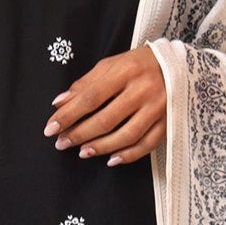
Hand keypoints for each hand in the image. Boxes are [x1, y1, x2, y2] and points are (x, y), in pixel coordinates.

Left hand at [41, 44, 165, 166]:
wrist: (175, 65)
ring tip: (83, 152)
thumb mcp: (110, 65)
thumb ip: (85, 84)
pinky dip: (128, 155)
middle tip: (62, 143)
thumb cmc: (136, 65)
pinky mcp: (168, 121)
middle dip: (80, 134)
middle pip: (107, 119)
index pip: (91, 97)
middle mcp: (143, 90)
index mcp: (126, 71)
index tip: (51, 128)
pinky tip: (111, 159)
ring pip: (127, 135)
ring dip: (102, 147)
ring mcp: (158, 108)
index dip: (69, 115)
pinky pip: (147, 144)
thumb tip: (59, 103)